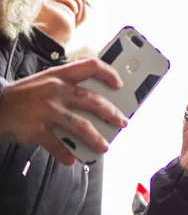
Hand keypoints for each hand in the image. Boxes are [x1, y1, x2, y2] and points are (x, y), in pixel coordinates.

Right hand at [0, 58, 127, 165]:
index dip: (109, 73)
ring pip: (80, 126)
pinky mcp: (36, 129)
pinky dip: (66, 154)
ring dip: (95, 138)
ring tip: (104, 146)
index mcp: (60, 75)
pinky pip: (56, 145)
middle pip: (92, 101)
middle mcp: (56, 90)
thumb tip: (99, 101)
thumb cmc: (28, 93)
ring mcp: (47, 110)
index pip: (91, 66)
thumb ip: (70, 86)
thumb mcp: (48, 80)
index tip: (119, 85)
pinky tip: (72, 159)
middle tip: (122, 122)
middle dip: (111, 113)